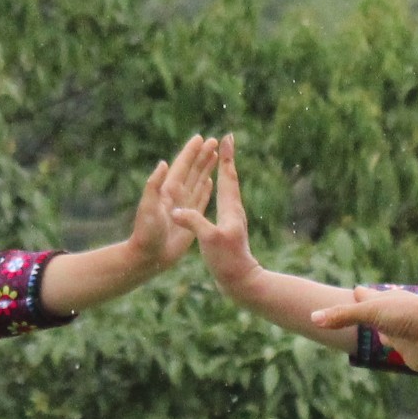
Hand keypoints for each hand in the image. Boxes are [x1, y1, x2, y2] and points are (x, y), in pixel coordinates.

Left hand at [124, 132, 214, 270]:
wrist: (149, 256)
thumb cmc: (146, 233)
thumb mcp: (148, 207)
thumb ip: (154, 185)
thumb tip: (163, 163)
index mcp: (168, 190)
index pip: (182, 166)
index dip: (190, 152)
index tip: (200, 137)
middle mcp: (176, 195)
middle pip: (193, 170)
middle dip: (203, 155)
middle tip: (214, 140)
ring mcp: (183, 206)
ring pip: (198, 181)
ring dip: (206, 168)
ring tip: (215, 155)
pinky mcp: (189, 218)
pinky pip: (200, 199)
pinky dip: (206, 189)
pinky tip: (210, 181)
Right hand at [177, 136, 263, 300]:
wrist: (241, 281)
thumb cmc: (227, 261)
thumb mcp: (208, 240)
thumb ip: (193, 222)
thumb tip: (176, 210)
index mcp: (229, 209)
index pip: (227, 177)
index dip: (226, 157)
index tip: (227, 137)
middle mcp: (233, 210)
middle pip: (229, 178)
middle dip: (225, 159)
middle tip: (225, 140)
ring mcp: (232, 219)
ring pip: (228, 189)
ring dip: (224, 171)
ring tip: (221, 159)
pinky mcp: (229, 228)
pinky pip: (224, 201)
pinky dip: (220, 188)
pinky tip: (217, 191)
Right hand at [300, 283, 417, 372]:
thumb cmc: (408, 315)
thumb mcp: (370, 311)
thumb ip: (342, 316)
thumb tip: (312, 319)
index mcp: (384, 302)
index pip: (365, 296)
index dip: (357, 295)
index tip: (352, 291)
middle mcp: (392, 318)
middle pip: (375, 316)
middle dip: (368, 314)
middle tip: (356, 313)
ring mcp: (400, 335)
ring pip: (387, 335)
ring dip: (382, 335)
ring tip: (376, 333)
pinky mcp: (407, 353)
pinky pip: (396, 355)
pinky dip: (392, 355)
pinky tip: (393, 357)